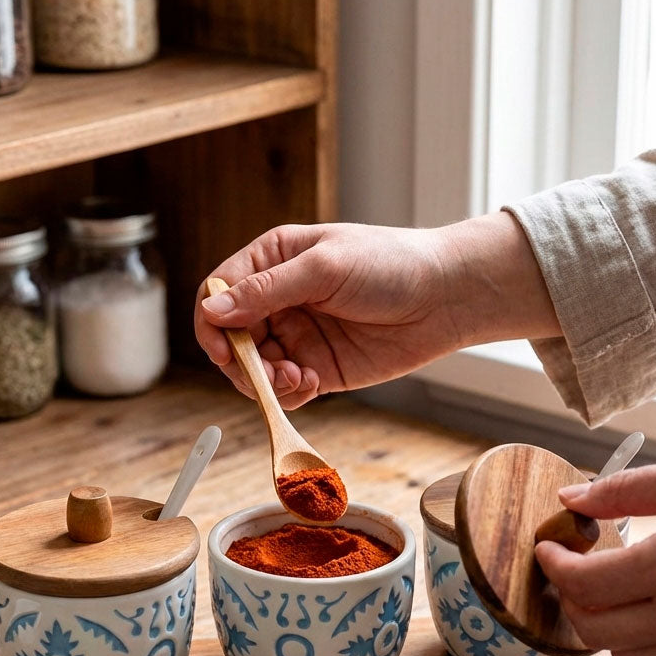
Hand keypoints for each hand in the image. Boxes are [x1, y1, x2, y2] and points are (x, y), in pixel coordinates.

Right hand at [194, 215, 558, 407]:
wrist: (444, 298)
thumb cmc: (390, 264)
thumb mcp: (324, 268)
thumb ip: (266, 290)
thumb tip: (213, 310)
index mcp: (272, 260)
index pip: (218, 292)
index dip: (211, 323)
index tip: (223, 349)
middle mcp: (277, 299)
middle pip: (230, 338)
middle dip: (241, 361)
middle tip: (268, 372)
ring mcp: (296, 336)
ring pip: (254, 369)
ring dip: (265, 382)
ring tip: (298, 379)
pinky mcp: (317, 368)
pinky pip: (284, 389)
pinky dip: (288, 394)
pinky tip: (311, 384)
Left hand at [534, 456, 655, 655]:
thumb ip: (625, 490)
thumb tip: (570, 497)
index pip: (582, 585)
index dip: (553, 565)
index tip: (548, 547)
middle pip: (592, 631)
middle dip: (569, 600)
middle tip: (572, 569)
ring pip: (623, 655)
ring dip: (605, 624)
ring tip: (613, 588)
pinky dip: (643, 641)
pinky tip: (655, 606)